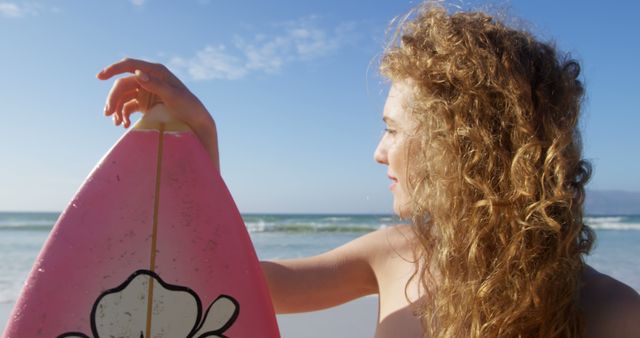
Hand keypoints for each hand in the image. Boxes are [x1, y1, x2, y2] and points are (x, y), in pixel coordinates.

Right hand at [96, 57, 212, 129]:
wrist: (196, 122)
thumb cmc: (189, 106)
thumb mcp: (174, 96)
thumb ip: (156, 85)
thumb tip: (137, 73)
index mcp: (156, 71)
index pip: (130, 65)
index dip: (113, 69)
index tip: (99, 77)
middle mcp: (149, 79)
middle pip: (123, 84)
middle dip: (113, 98)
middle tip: (107, 114)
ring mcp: (146, 91)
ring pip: (123, 96)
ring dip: (116, 108)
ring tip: (115, 122)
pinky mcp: (145, 103)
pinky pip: (128, 107)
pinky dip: (123, 115)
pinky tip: (123, 125)